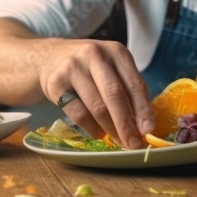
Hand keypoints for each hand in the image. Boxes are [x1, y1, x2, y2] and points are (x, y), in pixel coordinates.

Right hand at [34, 38, 154, 148]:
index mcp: (116, 51)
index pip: (135, 83)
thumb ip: (127, 89)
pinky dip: (91, 128)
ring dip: (111, 129)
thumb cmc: (89, 67)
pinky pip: (78, 113)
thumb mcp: (111, 68)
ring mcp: (73, 68)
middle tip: (134, 144)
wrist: (48, 57)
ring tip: (119, 142)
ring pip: (97, 106)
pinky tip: (98, 134)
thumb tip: (143, 124)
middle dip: (127, 124)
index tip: (149, 130)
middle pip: (115, 95)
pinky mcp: (56, 84)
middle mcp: (95, 55)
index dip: (143, 109)